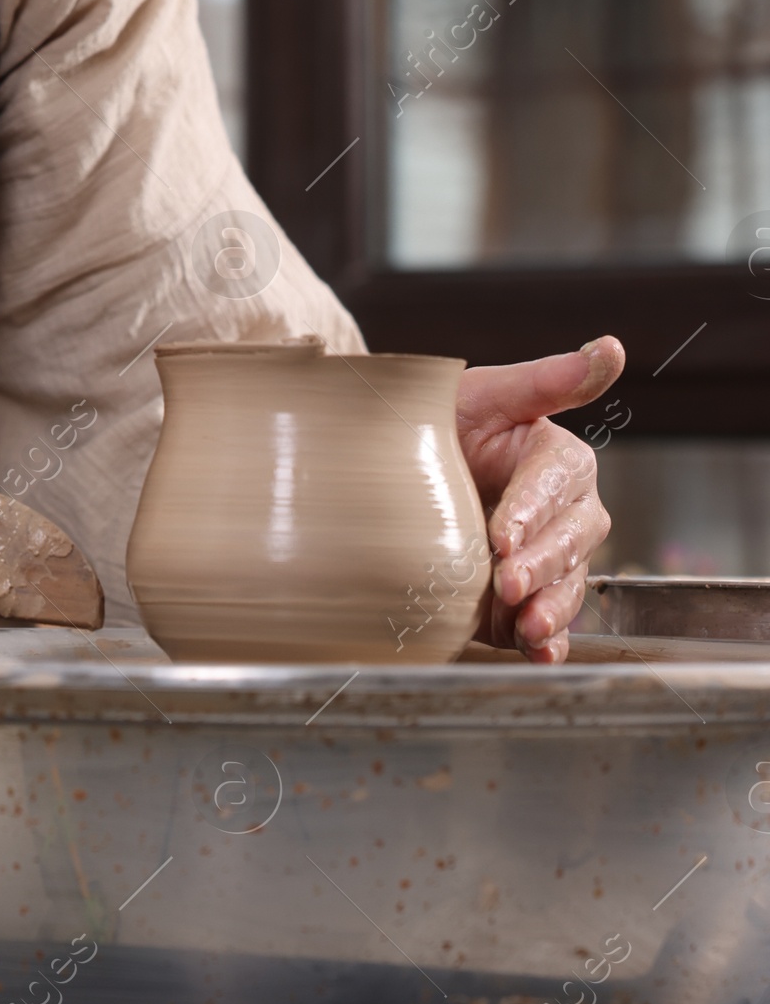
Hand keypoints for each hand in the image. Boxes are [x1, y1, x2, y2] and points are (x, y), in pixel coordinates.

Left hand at [456, 337, 618, 663]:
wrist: (392, 474)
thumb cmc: (440, 421)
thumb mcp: (481, 394)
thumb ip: (544, 380)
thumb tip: (610, 349)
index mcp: (557, 459)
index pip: (555, 484)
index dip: (532, 510)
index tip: (502, 534)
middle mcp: (563, 511)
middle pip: (571, 539)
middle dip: (540, 564)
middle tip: (506, 583)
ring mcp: (547, 558)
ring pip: (567, 585)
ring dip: (550, 609)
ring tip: (525, 627)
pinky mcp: (527, 596)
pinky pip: (549, 622)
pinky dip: (547, 642)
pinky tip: (539, 654)